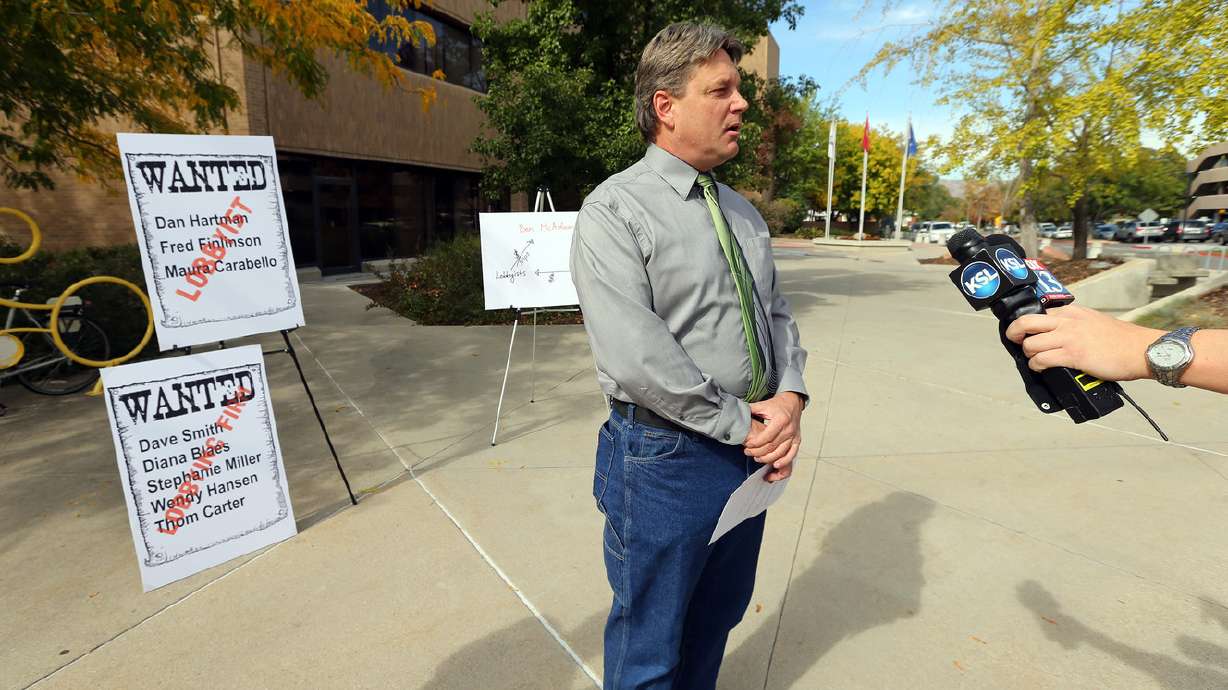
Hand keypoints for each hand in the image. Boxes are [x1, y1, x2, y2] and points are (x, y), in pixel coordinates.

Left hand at [744, 392, 803, 481]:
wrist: (793, 403)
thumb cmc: (778, 405)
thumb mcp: (763, 405)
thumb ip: (751, 410)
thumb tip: (738, 413)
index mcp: (780, 420)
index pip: (767, 436)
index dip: (756, 443)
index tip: (747, 445)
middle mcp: (788, 429)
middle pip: (773, 446)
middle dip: (759, 452)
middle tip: (748, 453)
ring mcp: (794, 436)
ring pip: (781, 452)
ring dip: (768, 458)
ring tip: (757, 458)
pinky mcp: (797, 440)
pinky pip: (792, 454)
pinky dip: (784, 461)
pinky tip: (776, 465)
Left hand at [1004, 304, 1160, 381]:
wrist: (1142, 350)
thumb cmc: (1121, 340)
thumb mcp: (1094, 321)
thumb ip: (1075, 324)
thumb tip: (1057, 334)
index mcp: (1073, 312)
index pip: (1039, 312)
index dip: (1026, 324)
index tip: (1022, 332)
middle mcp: (1067, 321)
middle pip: (1026, 322)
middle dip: (1014, 332)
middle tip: (1014, 341)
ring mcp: (1069, 338)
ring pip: (1030, 344)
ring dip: (1028, 355)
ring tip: (1035, 360)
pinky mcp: (1073, 355)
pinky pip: (1041, 360)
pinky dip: (1036, 366)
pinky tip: (1041, 368)